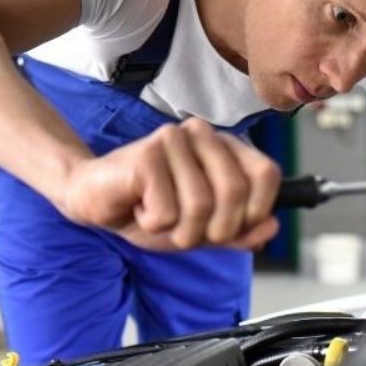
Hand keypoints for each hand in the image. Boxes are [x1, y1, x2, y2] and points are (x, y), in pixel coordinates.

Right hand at [61, 117, 280, 250]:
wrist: (94, 198)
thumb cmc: (146, 208)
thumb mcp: (200, 229)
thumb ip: (238, 230)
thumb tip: (271, 225)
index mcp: (222, 145)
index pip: (265, 174)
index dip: (254, 211)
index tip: (226, 227)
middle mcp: (200, 134)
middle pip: (235, 192)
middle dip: (213, 230)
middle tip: (185, 229)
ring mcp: (172, 139)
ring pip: (201, 206)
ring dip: (178, 231)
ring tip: (157, 215)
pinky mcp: (147, 155)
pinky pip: (168, 212)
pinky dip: (153, 224)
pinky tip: (139, 206)